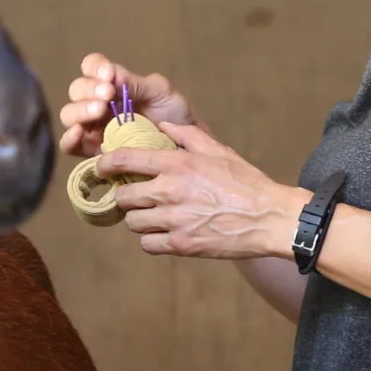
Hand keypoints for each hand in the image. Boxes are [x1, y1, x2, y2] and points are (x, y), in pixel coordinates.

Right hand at [59, 54, 200, 157]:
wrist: (186, 146)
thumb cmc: (174, 114)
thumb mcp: (160, 91)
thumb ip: (136, 83)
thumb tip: (112, 75)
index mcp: (112, 83)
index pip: (92, 67)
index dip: (95, 67)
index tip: (109, 74)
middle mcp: (97, 102)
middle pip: (77, 90)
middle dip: (89, 89)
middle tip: (108, 94)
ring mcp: (93, 128)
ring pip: (69, 116)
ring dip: (80, 110)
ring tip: (99, 110)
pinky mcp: (93, 152)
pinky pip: (70, 146)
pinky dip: (69, 138)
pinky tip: (79, 132)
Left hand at [103, 122, 310, 260]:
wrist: (269, 218)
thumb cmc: (246, 182)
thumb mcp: (218, 150)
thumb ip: (186, 134)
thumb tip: (162, 125)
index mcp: (178, 164)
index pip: (125, 160)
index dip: (105, 164)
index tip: (101, 167)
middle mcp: (171, 191)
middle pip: (124, 196)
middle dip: (126, 196)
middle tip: (135, 195)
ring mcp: (175, 220)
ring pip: (133, 222)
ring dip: (138, 218)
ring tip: (151, 215)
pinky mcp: (182, 245)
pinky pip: (147, 244)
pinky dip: (150, 240)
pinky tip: (162, 233)